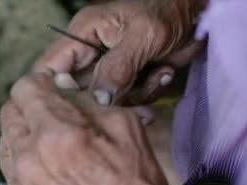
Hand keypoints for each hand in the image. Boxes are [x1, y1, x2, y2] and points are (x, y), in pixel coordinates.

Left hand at [0, 74, 246, 184]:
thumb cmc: (137, 180)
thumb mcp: (123, 124)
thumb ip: (84, 100)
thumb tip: (58, 84)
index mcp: (55, 135)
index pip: (23, 89)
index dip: (39, 84)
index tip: (51, 89)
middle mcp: (29, 162)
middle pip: (8, 114)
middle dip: (28, 107)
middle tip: (50, 115)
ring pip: (5, 145)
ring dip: (22, 136)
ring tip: (48, 144)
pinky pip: (11, 176)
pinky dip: (25, 168)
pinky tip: (48, 173)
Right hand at [35, 0, 205, 104]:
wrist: (197, 14)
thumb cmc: (167, 11)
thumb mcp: (143, 37)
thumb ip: (117, 68)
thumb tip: (98, 100)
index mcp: (81, 34)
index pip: (49, 68)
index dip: (52, 92)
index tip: (71, 112)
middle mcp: (88, 53)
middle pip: (76, 92)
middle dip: (104, 100)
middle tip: (132, 97)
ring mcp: (106, 69)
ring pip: (103, 101)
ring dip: (134, 95)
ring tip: (158, 74)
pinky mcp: (125, 80)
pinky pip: (125, 100)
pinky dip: (146, 93)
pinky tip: (163, 73)